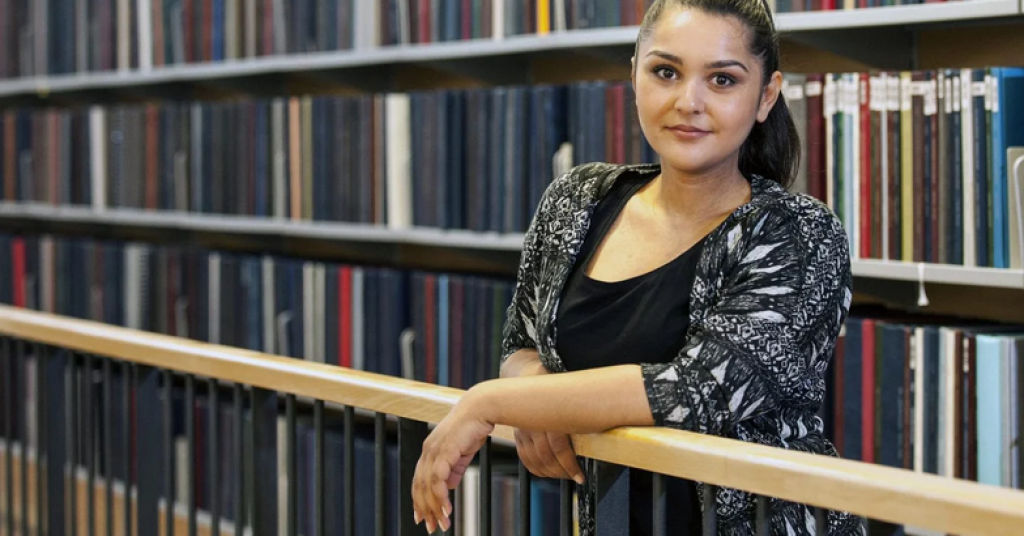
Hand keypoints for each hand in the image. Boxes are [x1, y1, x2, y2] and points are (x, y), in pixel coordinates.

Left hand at [412, 393, 494, 532]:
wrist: (481, 409)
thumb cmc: (472, 428)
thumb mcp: (461, 453)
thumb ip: (454, 469)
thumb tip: (449, 486)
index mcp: (429, 451)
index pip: (418, 480)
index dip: (418, 500)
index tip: (421, 517)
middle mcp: (427, 452)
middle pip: (419, 487)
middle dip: (424, 509)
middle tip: (431, 527)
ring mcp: (434, 451)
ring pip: (427, 487)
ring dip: (434, 508)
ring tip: (441, 523)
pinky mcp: (444, 452)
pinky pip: (438, 480)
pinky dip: (441, 497)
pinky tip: (447, 509)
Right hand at [502, 351, 583, 483]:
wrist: (528, 375)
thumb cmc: (555, 383)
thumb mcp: (571, 391)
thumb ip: (583, 407)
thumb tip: (607, 418)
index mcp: (549, 414)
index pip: (560, 447)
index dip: (570, 465)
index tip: (580, 476)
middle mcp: (533, 422)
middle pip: (547, 456)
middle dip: (562, 471)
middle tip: (575, 477)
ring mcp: (522, 428)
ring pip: (534, 459)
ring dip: (550, 472)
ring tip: (564, 476)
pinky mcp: (518, 433)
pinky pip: (524, 456)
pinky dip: (535, 468)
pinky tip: (546, 473)